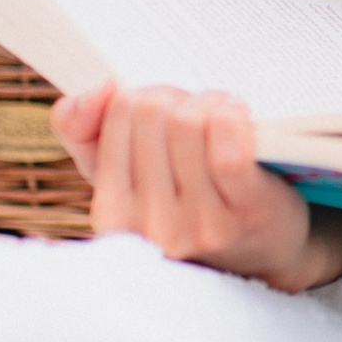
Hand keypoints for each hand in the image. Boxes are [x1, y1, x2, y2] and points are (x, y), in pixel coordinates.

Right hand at [49, 83, 341, 291]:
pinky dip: (234, 117)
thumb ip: (82, 128)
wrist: (259, 252)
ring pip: (190, 122)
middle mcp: (150, 226)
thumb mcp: (122, 174)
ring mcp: (199, 223)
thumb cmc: (184, 204)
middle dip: (178, 98)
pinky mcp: (246, 213)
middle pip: (154, 112)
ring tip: (221, 114)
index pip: (117, 113)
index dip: (143, 97)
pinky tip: (239, 116)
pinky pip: (229, 148)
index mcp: (111, 214)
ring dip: (210, 102)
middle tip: (196, 111)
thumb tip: (100, 89)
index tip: (161, 109)